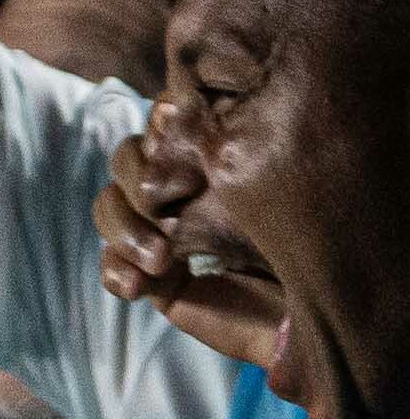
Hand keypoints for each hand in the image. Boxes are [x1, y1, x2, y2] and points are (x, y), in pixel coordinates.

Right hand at [95, 115, 286, 372]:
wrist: (310, 309)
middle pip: (126, 161)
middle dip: (137, 183)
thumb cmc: (301, 236)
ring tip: (159, 260)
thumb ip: (212, 144)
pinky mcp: (157, 278)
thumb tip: (167, 109)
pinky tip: (138, 287)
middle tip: (168, 208)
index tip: (185, 151)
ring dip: (125, 231)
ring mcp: (165, 231)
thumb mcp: (254, 179)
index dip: (161, 131)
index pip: (162, 122)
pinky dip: (115, 271)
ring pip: (108, 208)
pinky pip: (109, 265)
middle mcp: (186, 185)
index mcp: (214, 152)